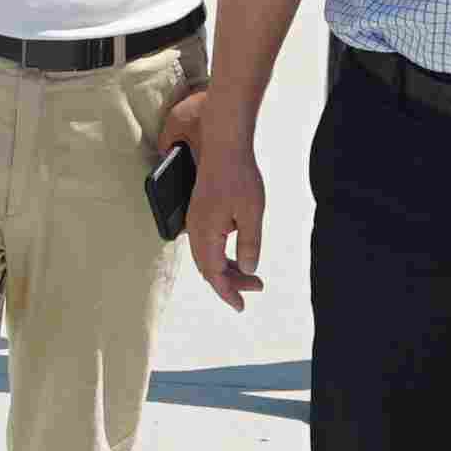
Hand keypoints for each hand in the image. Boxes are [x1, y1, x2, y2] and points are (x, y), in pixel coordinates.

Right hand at [164, 90, 266, 310]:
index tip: (242, 306)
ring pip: (206, 257)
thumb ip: (249, 243)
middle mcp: (195, 229)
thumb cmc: (240, 177)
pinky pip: (206, 244)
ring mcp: (195, 221)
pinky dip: (221, 256)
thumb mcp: (251, 213)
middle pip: (208, 269)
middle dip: (230, 284)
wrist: (224, 145)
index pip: (214, 274)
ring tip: (250, 276)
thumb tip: (249, 270)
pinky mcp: (199, 213)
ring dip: (226, 270)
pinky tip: (237, 255)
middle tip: (256, 288)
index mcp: (206, 232)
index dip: (228, 292)